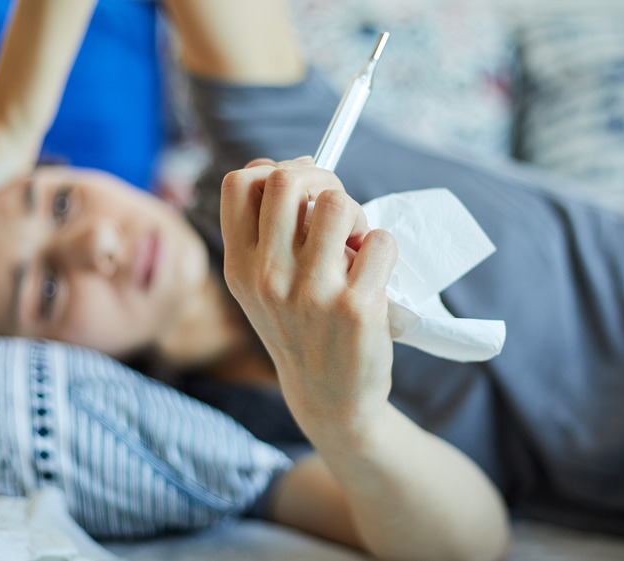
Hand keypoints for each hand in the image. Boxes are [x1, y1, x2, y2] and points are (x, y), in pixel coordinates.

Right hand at [220, 158, 398, 437]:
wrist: (330, 397)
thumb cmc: (301, 328)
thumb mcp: (262, 285)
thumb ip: (268, 229)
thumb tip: (298, 164)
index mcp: (240, 266)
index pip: (240, 183)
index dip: (275, 169)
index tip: (301, 190)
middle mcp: (268, 277)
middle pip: (289, 180)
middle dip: (323, 181)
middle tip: (337, 212)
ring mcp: (312, 293)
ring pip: (338, 204)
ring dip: (356, 215)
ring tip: (356, 245)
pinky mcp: (356, 307)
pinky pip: (380, 240)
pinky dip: (383, 248)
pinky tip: (373, 275)